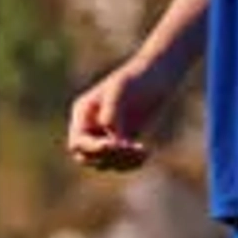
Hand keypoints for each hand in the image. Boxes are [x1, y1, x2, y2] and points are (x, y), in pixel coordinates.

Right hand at [65, 56, 182, 172]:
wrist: (158, 75)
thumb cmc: (137, 78)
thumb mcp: (120, 91)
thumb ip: (112, 114)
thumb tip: (109, 136)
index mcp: (83, 113)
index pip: (78, 142)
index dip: (93, 148)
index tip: (114, 145)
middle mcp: (90, 127)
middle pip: (86, 157)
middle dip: (107, 157)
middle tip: (130, 149)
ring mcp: (106, 135)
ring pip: (105, 163)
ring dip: (123, 162)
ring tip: (143, 151)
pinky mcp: (124, 141)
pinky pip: (121, 161)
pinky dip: (132, 162)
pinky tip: (146, 153)